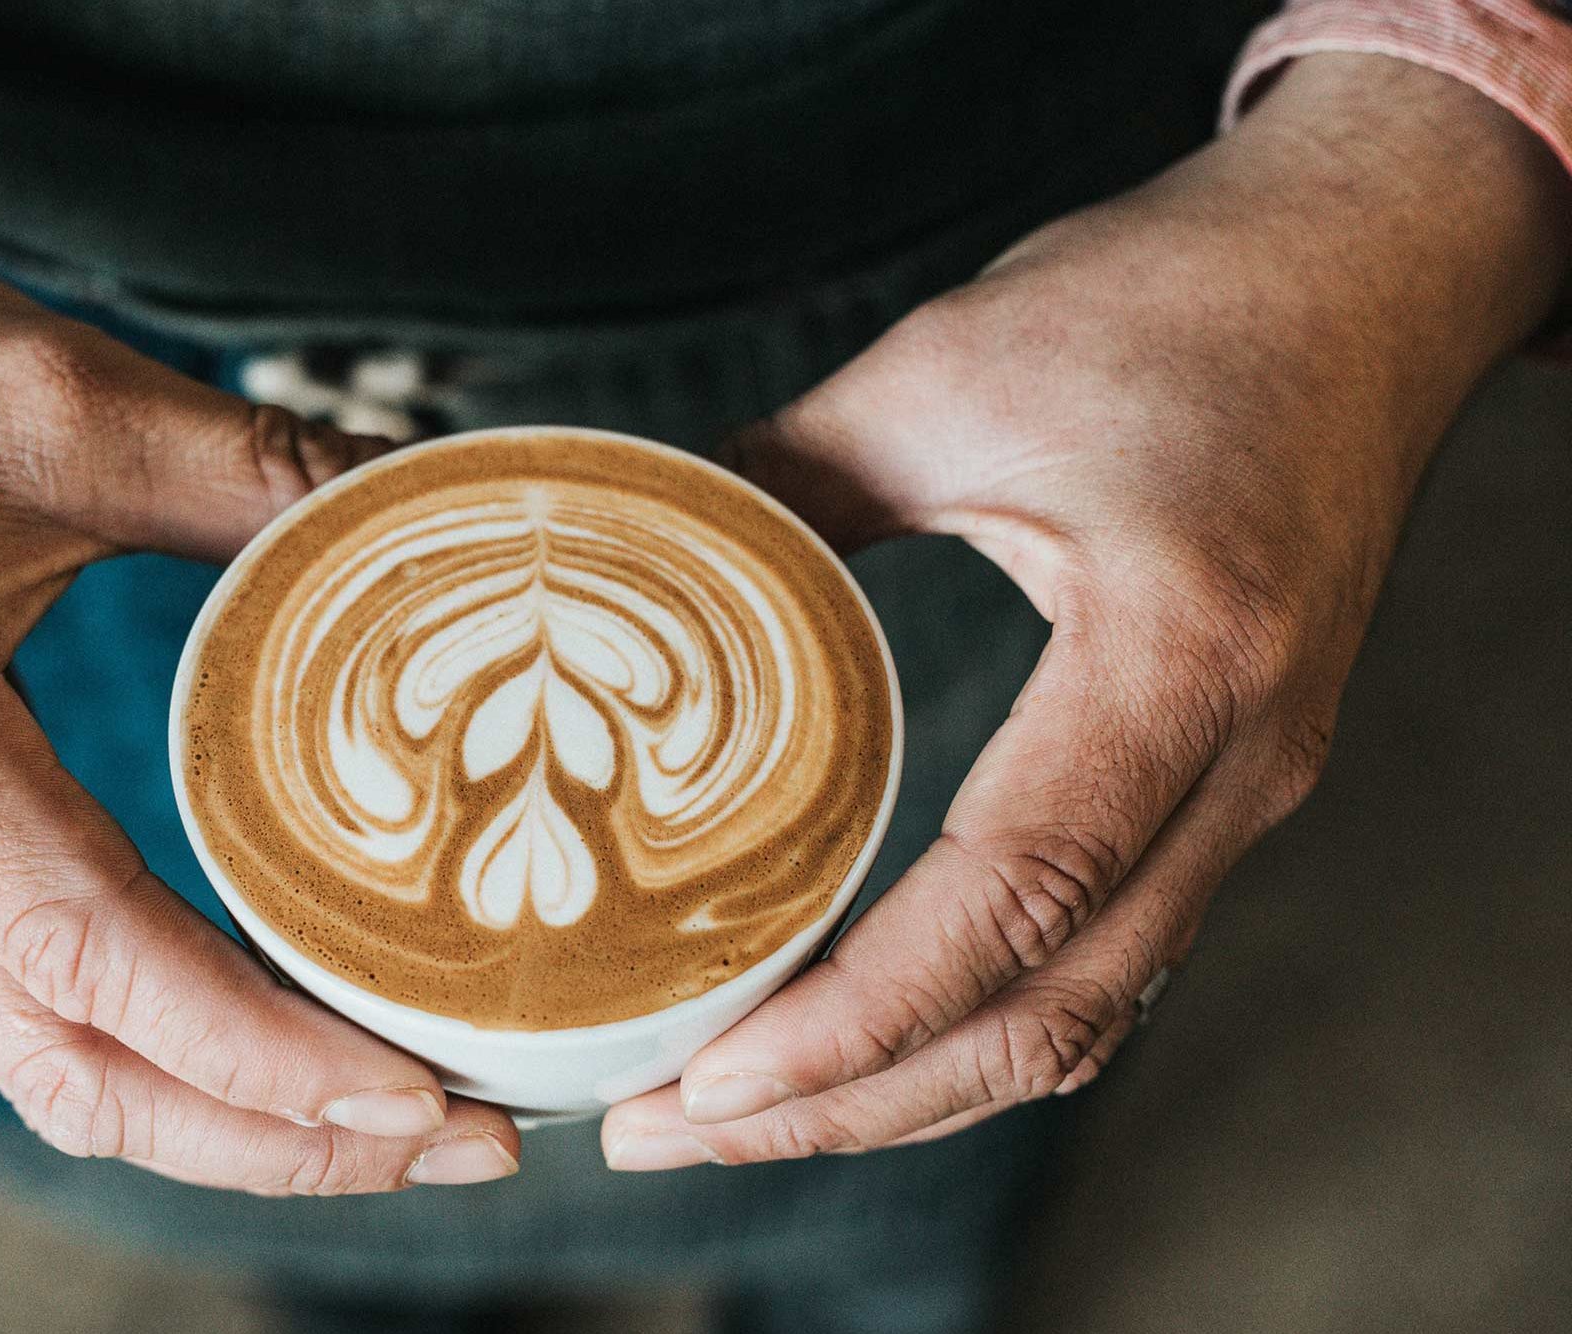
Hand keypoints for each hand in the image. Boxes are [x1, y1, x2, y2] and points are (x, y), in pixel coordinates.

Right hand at [0, 199, 520, 1192]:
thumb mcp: (55, 396)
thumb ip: (250, 469)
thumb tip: (430, 511)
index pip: (98, 962)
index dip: (264, 1053)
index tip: (418, 1093)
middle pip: (86, 1075)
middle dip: (281, 1137)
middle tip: (465, 1140)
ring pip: (62, 1067)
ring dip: (233, 1118)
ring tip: (398, 1117)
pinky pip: (43, 1005)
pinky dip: (176, 1052)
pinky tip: (286, 1030)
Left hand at [602, 53, 1569, 1167]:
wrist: (1362, 272)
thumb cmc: (1177, 302)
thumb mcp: (948, 372)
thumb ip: (779, 482)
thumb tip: (626, 563)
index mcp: (1180, 655)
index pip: (1017, 896)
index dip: (858, 1017)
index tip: (709, 1077)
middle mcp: (1238, 760)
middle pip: (1049, 1013)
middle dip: (851, 1104)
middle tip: (669, 1132)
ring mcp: (1245, 789)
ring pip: (1085, 1015)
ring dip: (909, 1089)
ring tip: (740, 1112)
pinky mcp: (1222, 786)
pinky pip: (1108, 959)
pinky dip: (978, 1028)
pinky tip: (867, 1035)